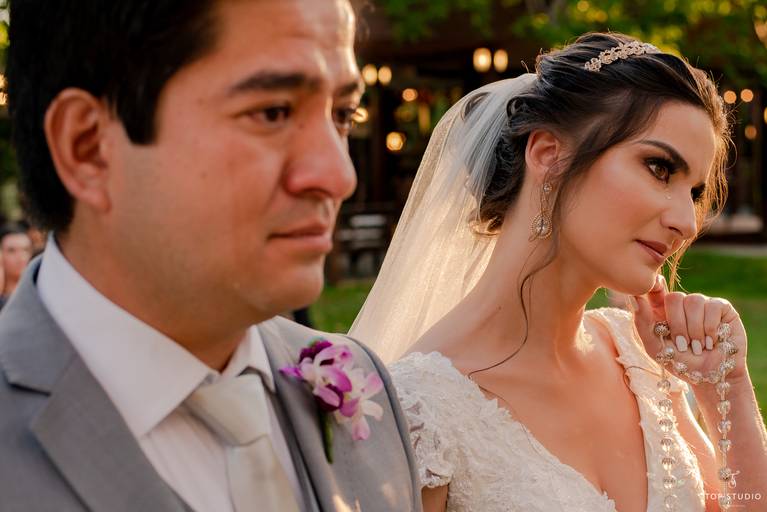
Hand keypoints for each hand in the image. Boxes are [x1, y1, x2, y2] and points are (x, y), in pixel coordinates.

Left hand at [630, 275, 747, 385]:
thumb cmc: (682, 364)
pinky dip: (710, 328)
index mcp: (663, 311)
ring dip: (695, 329)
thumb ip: (642, 324)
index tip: (653, 289)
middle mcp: (682, 304)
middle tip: (683, 345)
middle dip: (678, 324)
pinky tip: (712, 341)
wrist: (712, 378)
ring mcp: (702, 304)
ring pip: (694, 301)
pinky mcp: (721, 307)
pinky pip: (712, 307)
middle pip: (674, 297)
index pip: (655, 290)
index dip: (654, 286)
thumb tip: (635, 297)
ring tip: (699, 346)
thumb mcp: (655, 348)